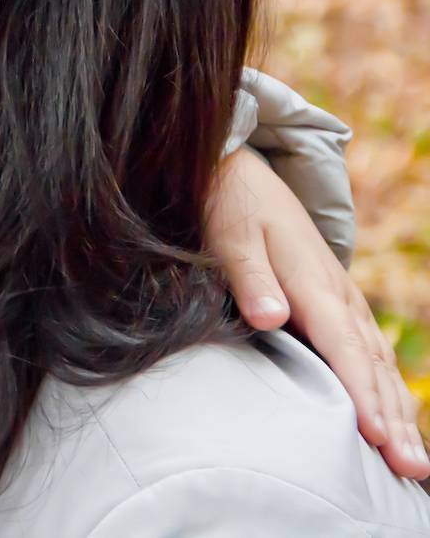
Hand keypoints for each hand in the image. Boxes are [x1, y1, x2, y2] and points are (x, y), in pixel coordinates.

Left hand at [207, 148, 428, 478]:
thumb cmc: (230, 206)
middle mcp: (338, 295)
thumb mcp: (231, 235)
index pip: (344, 347)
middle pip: (372, 365)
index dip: (361, 393)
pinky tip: (392, 421)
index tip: (375, 436)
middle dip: (393, 418)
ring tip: (412, 462)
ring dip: (397, 411)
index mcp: (314, 283)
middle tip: (411, 470)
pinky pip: (370, 354)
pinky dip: (386, 390)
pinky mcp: (335, 302)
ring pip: (378, 363)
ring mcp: (341, 299)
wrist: (239, 171)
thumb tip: (272, 318)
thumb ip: (250, 278)